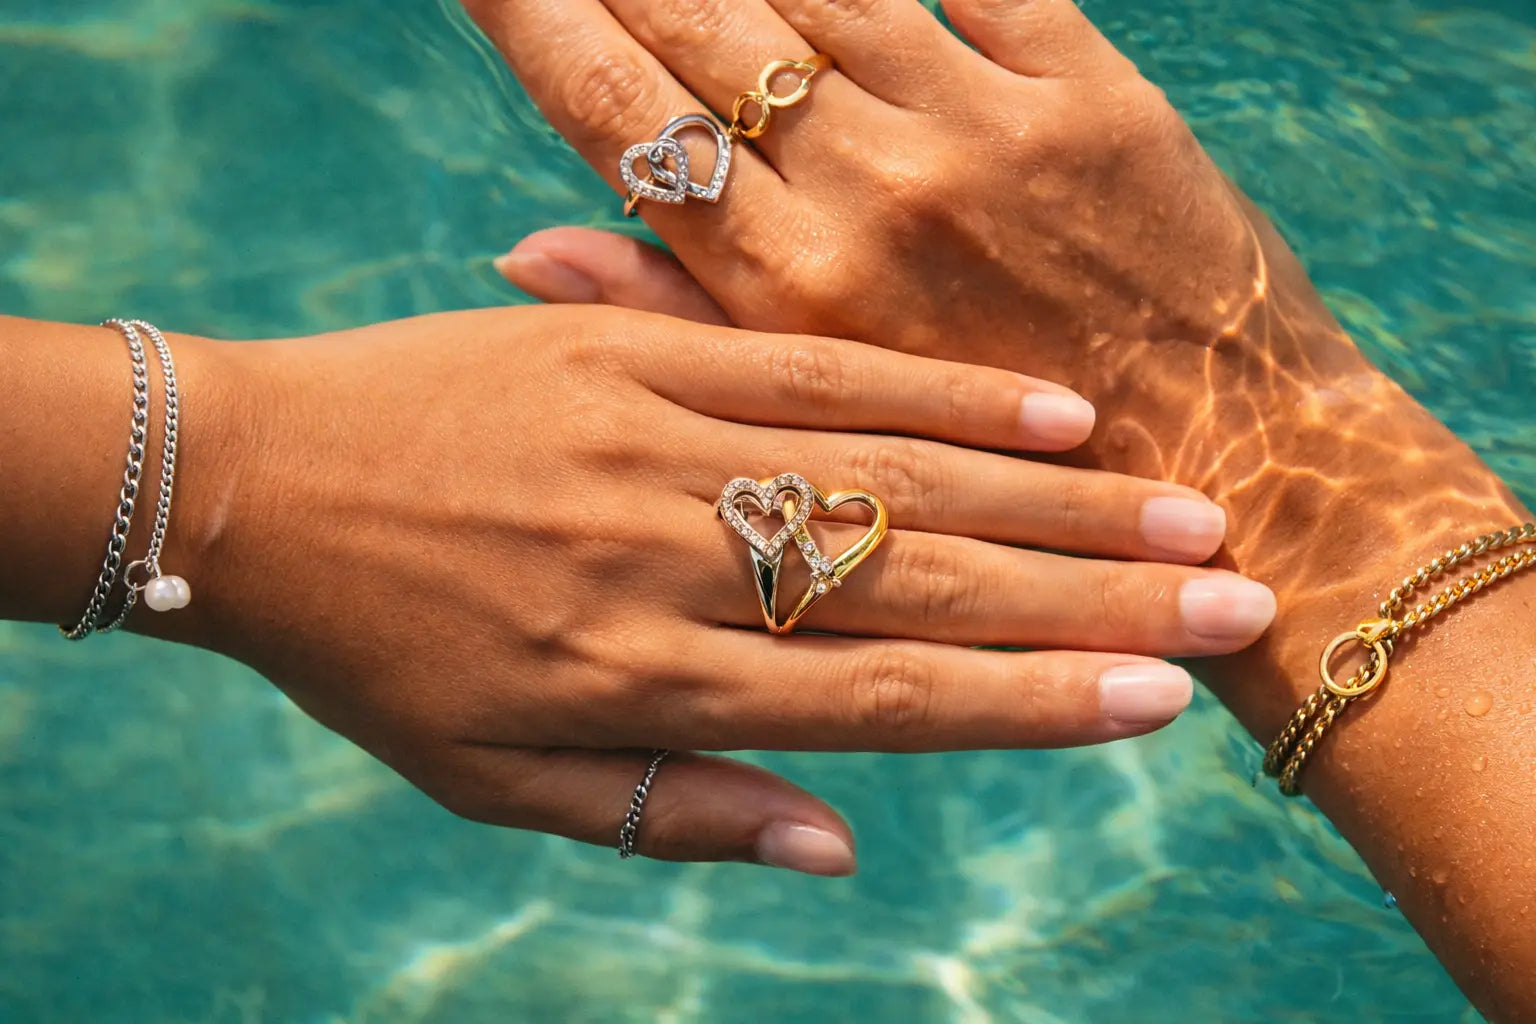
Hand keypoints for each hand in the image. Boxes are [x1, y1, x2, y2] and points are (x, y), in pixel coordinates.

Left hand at [162, 305, 1270, 873]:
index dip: (1026, 702)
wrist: (245, 485)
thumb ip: (673, 813)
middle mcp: (667, 564)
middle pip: (916, 582)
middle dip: (1090, 600)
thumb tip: (841, 845)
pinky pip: (805, 366)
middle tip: (1233, 601)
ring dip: (1047, 495)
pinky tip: (1042, 408)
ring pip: (886, 471)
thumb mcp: (495, 783)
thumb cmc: (376, 651)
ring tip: (1177, 510)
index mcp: (639, 685)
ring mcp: (654, 441)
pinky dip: (931, 390)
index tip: (1154, 702)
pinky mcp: (626, 346)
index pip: (877, 700)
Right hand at [469, 0, 1352, 396]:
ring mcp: (982, 144)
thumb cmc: (1020, 479)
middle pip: (700, 24)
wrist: (1246, 483)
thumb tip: (530, 247)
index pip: (614, 112)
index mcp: (783, 296)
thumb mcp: (839, 430)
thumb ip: (684, 327)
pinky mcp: (1095, 102)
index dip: (531, 13)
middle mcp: (867, 205)